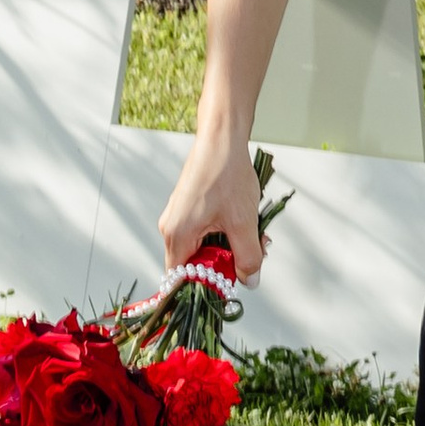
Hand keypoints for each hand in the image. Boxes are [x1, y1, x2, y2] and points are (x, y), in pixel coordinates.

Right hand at [161, 126, 269, 281]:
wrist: (222, 138)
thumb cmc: (226, 174)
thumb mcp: (243, 223)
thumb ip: (247, 258)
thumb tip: (249, 281)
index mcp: (177, 236)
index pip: (182, 280)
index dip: (207, 286)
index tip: (230, 283)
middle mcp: (171, 227)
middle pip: (196, 263)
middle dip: (227, 261)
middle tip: (253, 250)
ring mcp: (179, 216)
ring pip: (204, 246)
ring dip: (230, 244)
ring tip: (253, 232)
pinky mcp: (188, 206)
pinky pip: (204, 231)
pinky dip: (225, 230)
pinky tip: (244, 220)